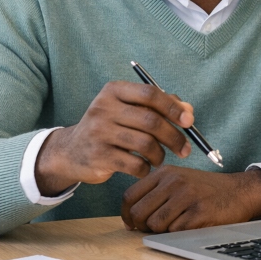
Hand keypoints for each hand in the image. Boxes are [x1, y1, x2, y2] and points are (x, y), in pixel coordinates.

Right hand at [34, 82, 192, 195]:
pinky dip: (146, 169)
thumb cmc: (109, 127)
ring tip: (159, 158)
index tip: (189, 121)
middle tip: (185, 149)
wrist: (71, 151)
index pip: (150, 93)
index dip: (173, 107)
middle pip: (151, 121)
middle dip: (174, 137)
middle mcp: (103, 108)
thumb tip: (188, 112)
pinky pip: (135, 164)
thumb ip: (158, 107)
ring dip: (160, 155)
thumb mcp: (128, 110)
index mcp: (114, 91)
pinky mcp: (99, 156)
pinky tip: (144, 167)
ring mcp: (99, 132)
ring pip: (145, 144)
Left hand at [121, 166, 260, 231]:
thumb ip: (155, 192)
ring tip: (176, 225)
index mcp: (165, 173)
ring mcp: (186, 197)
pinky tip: (190, 226)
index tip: (131, 224)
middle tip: (153, 229)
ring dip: (161, 231)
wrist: (240, 191)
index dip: (126, 215)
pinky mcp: (199, 213)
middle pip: (139, 212)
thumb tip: (130, 220)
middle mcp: (173, 182)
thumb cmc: (205, 190)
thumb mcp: (178, 180)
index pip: (129, 196)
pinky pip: (174, 232)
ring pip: (155, 225)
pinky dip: (179, 235)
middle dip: (142, 226)